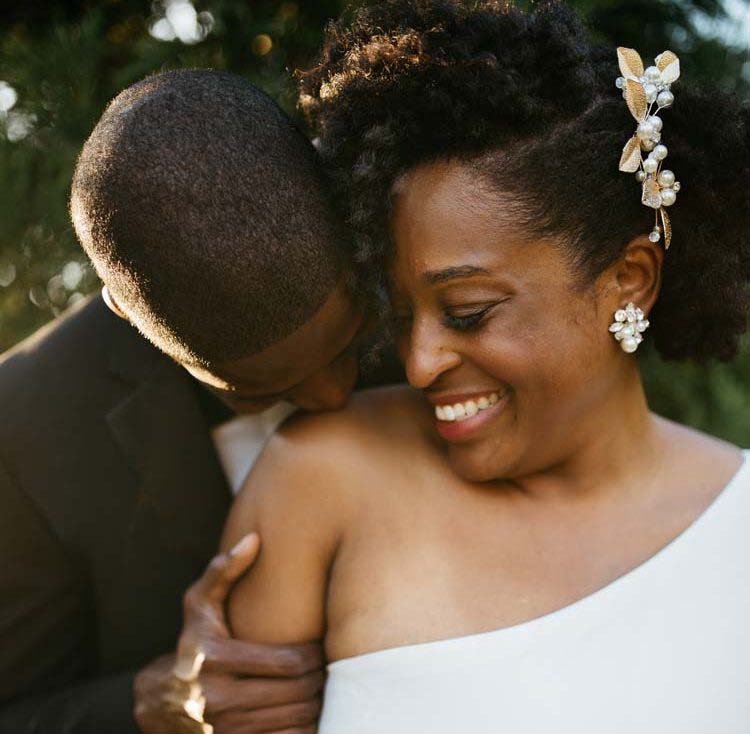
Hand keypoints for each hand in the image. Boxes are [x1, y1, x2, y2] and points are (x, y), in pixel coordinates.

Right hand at [134, 534, 324, 733]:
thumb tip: (254, 538)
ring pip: (295, 721)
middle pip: (297, 693)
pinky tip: (305, 713)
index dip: (314, 655)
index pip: (289, 662)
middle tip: (327, 667)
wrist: (156, 705)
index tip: (321, 646)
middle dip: (319, 680)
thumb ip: (223, 572)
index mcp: (216, 660)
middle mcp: (219, 700)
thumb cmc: (190, 645)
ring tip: (320, 688)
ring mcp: (226, 730)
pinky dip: (302, 730)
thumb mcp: (198, 607)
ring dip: (315, 706)